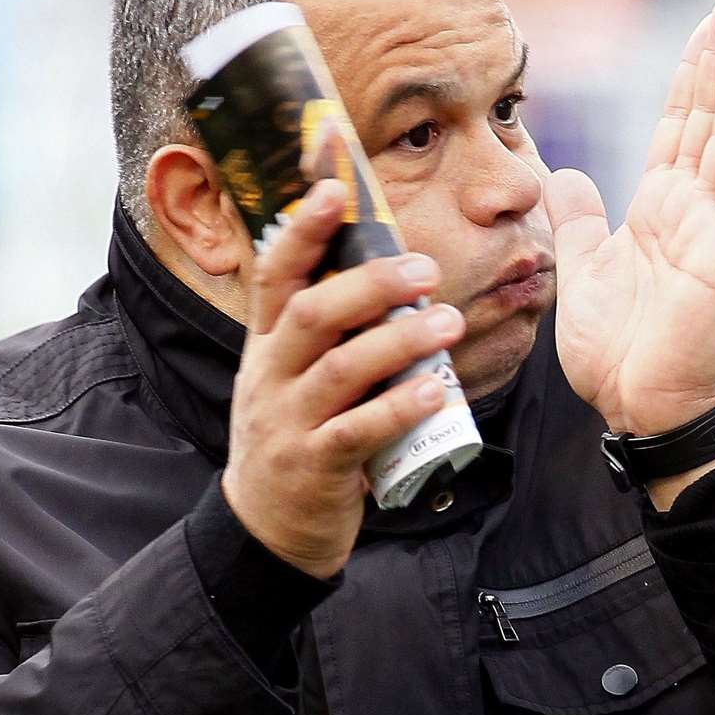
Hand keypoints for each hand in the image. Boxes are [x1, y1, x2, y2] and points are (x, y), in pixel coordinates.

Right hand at [221, 180, 464, 578]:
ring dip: (398, 341)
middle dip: (368, 284)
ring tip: (448, 324)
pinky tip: (436, 391)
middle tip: (425, 269)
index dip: (303, 228)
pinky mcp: (314, 466)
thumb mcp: (293, 376)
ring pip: (339, 368)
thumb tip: (386, 271)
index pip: (275, 273)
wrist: (267, 527)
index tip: (334, 187)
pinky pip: (357, 430)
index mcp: (265, 344)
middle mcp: (269, 375)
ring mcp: (287, 421)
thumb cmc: (296, 436)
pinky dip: (398, 408)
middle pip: (310, 312)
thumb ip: (329, 331)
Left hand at [543, 0, 714, 436]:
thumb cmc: (617, 351)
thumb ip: (578, 222)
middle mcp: (689, 213)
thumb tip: (566, 174)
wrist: (635, 409)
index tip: (705, 29)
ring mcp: (710, 236)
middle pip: (706, 124)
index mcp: (655, 211)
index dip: (688, 78)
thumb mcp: (581, 272)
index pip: (674, 129)